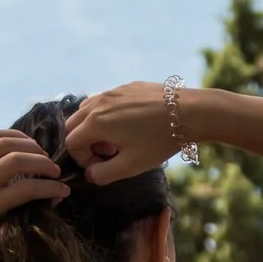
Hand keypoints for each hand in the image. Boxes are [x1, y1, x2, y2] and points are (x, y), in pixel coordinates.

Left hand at [0, 130, 69, 244]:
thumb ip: (25, 213)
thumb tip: (55, 198)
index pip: (25, 189)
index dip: (50, 188)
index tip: (63, 190)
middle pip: (16, 161)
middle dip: (42, 162)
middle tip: (54, 170)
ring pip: (6, 143)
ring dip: (30, 146)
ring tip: (42, 156)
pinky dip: (15, 136)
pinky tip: (27, 144)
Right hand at [64, 81, 190, 184]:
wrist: (191, 112)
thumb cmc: (159, 140)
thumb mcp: (130, 165)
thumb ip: (103, 174)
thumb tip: (90, 174)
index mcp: (95, 122)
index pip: (71, 143)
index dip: (83, 160)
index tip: (104, 167)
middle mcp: (98, 102)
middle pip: (74, 124)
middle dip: (85, 143)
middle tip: (109, 154)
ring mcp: (113, 91)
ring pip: (88, 110)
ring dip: (94, 128)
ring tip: (118, 140)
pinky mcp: (127, 86)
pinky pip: (106, 101)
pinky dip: (107, 115)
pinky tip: (131, 125)